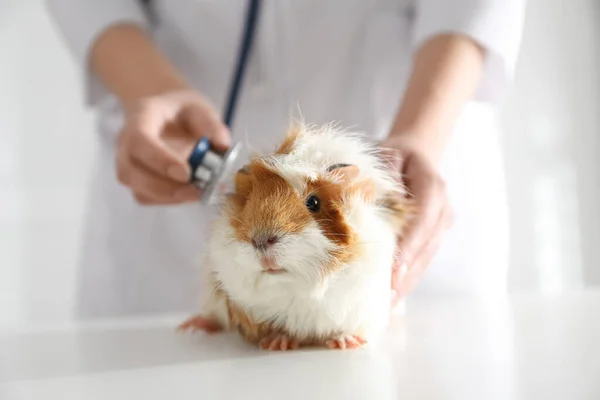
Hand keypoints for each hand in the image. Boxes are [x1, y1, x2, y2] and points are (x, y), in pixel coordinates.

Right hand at [116, 89, 230, 204]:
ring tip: (197, 192)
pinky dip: (168, 200)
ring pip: (137, 189)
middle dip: (164, 187)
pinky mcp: (136, 180)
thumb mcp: (199, 108)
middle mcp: (126, 142)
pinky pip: (146, 197)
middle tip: (196, 190)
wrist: (164, 113)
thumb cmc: (180, 110)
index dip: (160, 160)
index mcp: (140, 117)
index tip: (186, 174)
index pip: (139, 140)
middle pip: (130, 171)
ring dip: (169, 197)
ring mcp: (127, 163)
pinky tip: (188, 193)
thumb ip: (211, 124)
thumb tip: (222, 146)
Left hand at [381, 137, 453, 305]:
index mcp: (433, 187)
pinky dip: (407, 277)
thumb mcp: (388, 156)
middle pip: (426, 246)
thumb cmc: (396, 156)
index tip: (395, 268)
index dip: (410, 245)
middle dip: (406, 272)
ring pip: (425, 258)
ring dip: (407, 281)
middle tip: (387, 296)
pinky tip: (392, 296)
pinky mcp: (434, 236)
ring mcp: (441, 225)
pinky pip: (421, 259)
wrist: (417, 154)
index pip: (423, 220)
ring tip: (387, 304)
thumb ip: (386, 178)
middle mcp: (443, 209)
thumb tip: (379, 205)